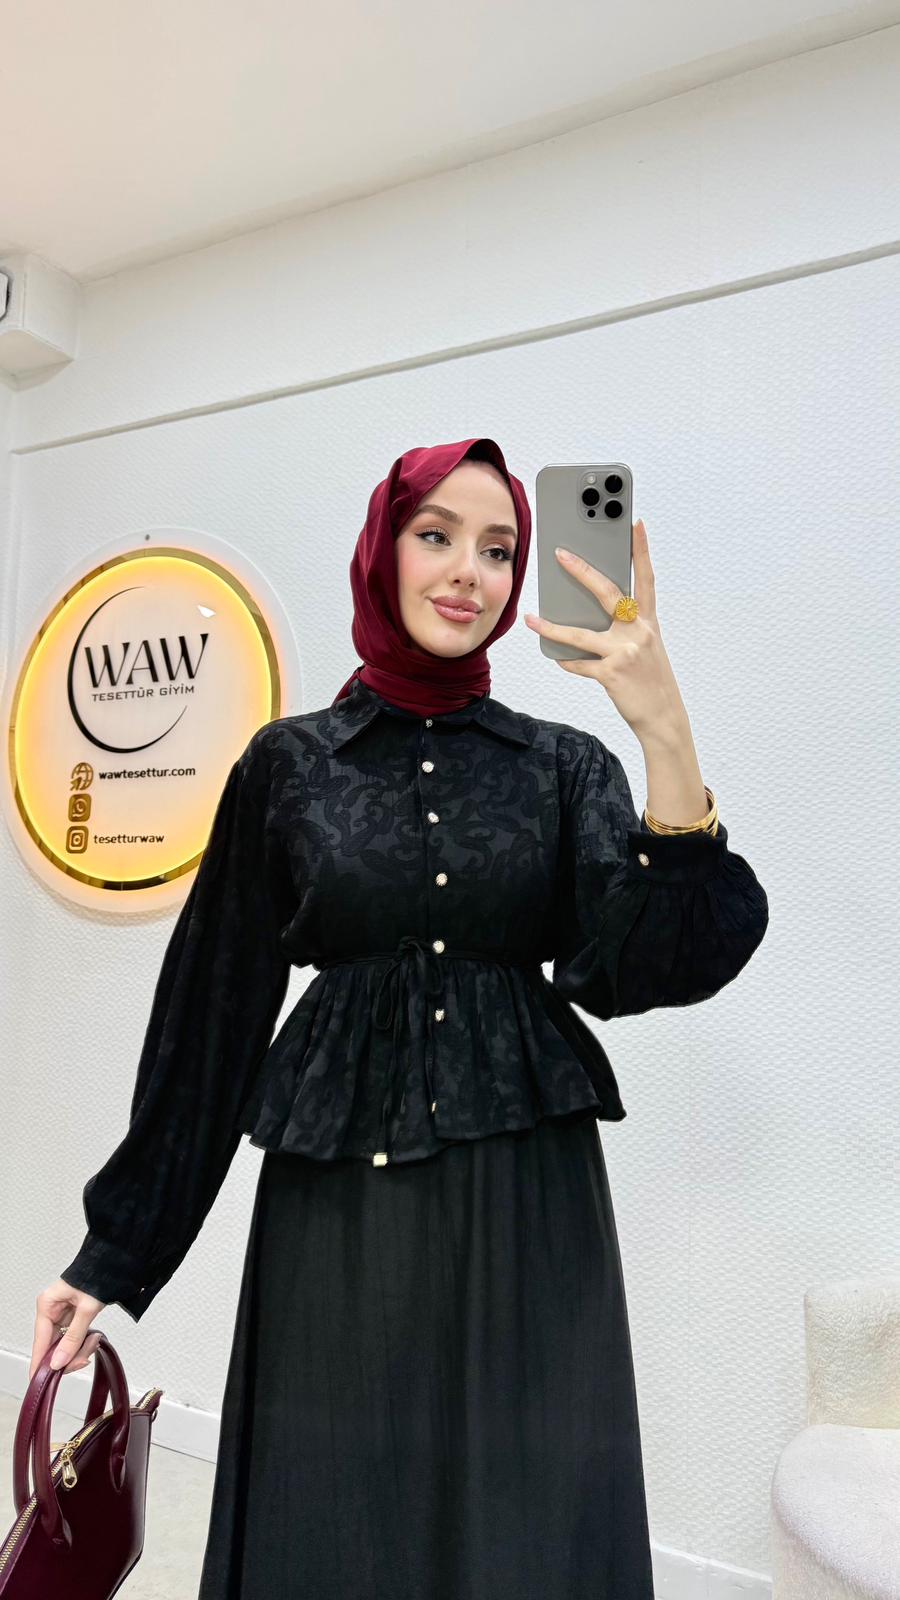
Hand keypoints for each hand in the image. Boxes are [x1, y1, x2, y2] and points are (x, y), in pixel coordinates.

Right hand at [31, 1280, 105, 1381]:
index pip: (40, 1341)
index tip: (40, 1381)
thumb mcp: (87, 1308)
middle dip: (70, 1354)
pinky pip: (75, 1337)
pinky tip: (94, 1337)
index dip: (41, 1362)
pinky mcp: (73, 1317)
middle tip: (84, 1357)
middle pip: (53, 1346)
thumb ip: (73, 1337)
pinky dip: (84, 1342)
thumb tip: (58, 1362)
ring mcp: (62, 1315)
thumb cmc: (100, 1275)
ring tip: (95, 1340)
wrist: (116, 1263)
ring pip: (65, 1344)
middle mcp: (51, 1310)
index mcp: (48, 1304)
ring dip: (80, 1348)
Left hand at [523, 518, 687, 742]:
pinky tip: (557, 658)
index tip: (636, 524)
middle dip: (582, 572)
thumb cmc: (651, 680)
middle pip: (607, 593)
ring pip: (579, 634)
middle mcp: (639, 631)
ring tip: (532, 619)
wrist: (663, 717)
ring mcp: (624, 652)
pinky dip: (566, 661)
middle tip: (560, 554)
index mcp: (648, 621)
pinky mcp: (611, 673)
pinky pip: (579, 664)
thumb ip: (624, 627)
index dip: (641, 550)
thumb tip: (589, 613)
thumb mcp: (645, 647)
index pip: (645, 578)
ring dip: (551, 628)